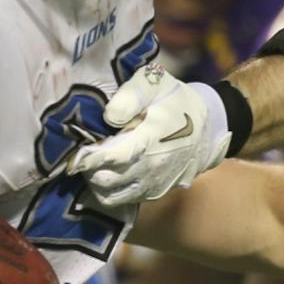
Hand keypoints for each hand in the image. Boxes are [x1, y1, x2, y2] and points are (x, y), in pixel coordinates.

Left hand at [70, 66, 232, 210]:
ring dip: (96, 183)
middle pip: (105, 180)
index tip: (74, 152)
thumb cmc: (176, 102)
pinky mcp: (155, 193)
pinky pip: (123, 200)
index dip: (88, 157)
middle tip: (82, 155)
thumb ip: (131, 95)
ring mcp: (153, 184)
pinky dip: (110, 191)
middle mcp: (151, 167)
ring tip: (93, 166)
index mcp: (150, 140)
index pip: (111, 157)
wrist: (209, 128)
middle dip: (88, 169)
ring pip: (111, 195)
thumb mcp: (156, 83)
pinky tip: (108, 174)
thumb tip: (109, 116)